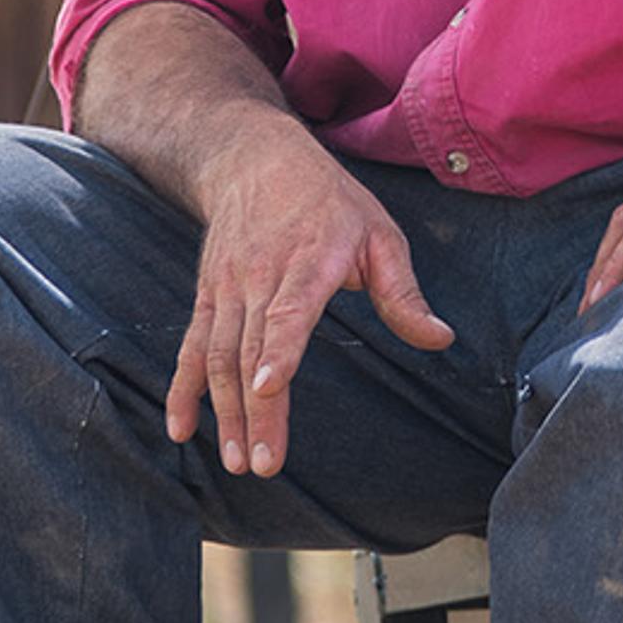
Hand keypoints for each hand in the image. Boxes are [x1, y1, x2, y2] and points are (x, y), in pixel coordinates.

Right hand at [168, 124, 454, 477]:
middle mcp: (260, 276)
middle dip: (254, 410)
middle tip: (263, 464)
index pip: (289, 310)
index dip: (278, 350)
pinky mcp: (207, 296)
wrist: (255, 158)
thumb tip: (441, 340)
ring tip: (236, 461)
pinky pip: (189, 347)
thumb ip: (404, 293)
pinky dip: (181, 389)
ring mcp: (228, 288)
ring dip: (223, 411)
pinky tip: (181, 430)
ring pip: (217, 355)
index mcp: (309, 261)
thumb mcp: (380, 235)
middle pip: (249, 348)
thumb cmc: (330, 202)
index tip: (270, 387)